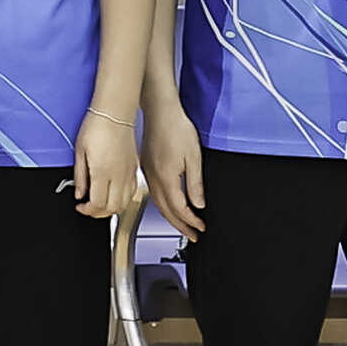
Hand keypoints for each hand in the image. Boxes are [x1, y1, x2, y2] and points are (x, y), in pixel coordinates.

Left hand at [69, 111, 140, 221]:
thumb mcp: (79, 151)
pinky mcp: (135, 168)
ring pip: (124, 203)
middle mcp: (118, 175)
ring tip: (100, 204)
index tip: (80, 206)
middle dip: (98, 214)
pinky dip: (123, 199)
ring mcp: (129, 172)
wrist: (115, 113)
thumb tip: (79, 193)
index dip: (87, 211)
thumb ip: (79, 176)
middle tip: (88, 208)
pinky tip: (115, 195)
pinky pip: (132, 192)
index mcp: (103, 172)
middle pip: (112, 208)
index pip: (98, 204)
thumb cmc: (96, 126)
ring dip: (112, 209)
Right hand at [146, 105, 207, 238]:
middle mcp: (154, 178)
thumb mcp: (194, 157)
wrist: (160, 110)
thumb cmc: (176, 127)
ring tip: (182, 225)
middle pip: (167, 211)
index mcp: (167, 178)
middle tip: (192, 235)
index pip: (180, 208)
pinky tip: (168, 205)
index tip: (200, 228)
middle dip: (180, 226)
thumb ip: (195, 183)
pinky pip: (154, 194)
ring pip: (158, 204)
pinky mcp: (146, 167)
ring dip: (171, 217)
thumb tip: (198, 203)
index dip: (191, 221)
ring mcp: (148, 173)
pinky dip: (162, 205)